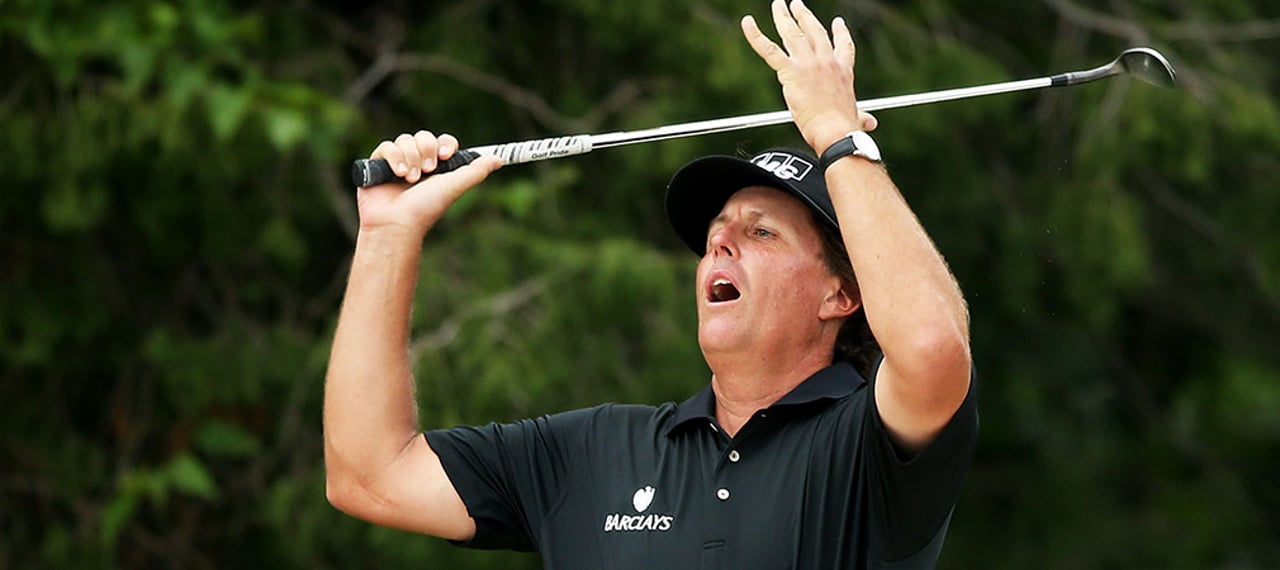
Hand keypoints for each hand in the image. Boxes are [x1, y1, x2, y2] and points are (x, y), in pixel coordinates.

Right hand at [357, 130, 502, 236]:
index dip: (445, 144)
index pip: (443, 141)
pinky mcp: (377, 165)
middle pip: (424, 136)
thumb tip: (499, 160)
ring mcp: (396, 163)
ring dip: (411, 158)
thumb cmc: (426, 209)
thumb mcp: (455, 187)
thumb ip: (476, 172)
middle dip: (427, 151)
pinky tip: (397, 174)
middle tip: (428, 171)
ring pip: (405, 140)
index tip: (446, 155)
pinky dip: (394, 158)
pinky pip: (387, 146)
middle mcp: (417, 163)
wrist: (396, 223)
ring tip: (410, 178)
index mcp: (436, 167)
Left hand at [742, 0, 876, 153]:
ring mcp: (808, 64)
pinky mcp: (791, 71)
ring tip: (778, 5)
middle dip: (804, 16)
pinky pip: (768, 49)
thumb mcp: (855, 117)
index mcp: (843, 71)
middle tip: (796, 4)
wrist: (836, 130)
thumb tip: (870, 123)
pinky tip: (747, 22)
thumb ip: (861, 116)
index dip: (840, 32)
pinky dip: (755, 35)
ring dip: (783, 16)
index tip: (837, 22)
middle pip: (814, 31)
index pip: (843, 47)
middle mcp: (826, 62)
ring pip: (792, 33)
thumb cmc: (844, 127)